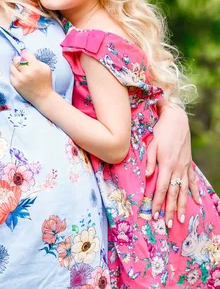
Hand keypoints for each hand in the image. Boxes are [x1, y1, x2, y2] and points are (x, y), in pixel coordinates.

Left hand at [10, 50, 52, 105]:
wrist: (42, 96)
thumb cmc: (45, 81)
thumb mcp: (46, 68)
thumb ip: (36, 60)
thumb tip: (25, 54)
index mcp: (36, 67)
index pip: (25, 54)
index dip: (26, 55)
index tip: (26, 57)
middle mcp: (27, 72)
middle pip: (16, 59)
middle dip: (19, 60)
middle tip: (22, 63)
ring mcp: (20, 79)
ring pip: (12, 66)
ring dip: (16, 67)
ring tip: (21, 70)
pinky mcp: (15, 84)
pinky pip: (11, 74)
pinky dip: (14, 74)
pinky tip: (20, 76)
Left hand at [146, 105, 200, 225]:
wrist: (176, 120)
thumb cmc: (161, 131)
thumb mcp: (151, 144)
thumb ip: (149, 161)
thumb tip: (148, 176)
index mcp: (166, 164)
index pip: (161, 188)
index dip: (157, 202)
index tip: (154, 214)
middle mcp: (177, 168)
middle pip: (173, 193)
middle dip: (169, 210)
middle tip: (167, 224)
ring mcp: (185, 167)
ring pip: (184, 190)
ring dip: (182, 206)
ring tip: (181, 220)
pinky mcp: (189, 164)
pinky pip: (193, 181)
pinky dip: (195, 192)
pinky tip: (198, 202)